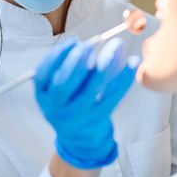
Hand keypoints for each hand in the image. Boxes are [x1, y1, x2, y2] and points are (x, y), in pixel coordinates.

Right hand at [34, 38, 138, 168]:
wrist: (77, 136)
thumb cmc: (67, 100)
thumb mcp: (56, 86)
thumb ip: (68, 65)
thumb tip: (92, 42)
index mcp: (43, 95)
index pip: (43, 74)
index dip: (57, 56)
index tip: (73, 41)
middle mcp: (57, 106)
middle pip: (65, 83)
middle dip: (77, 60)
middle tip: (90, 44)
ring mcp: (78, 113)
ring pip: (91, 89)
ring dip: (105, 64)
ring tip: (115, 45)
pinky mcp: (98, 116)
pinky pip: (112, 95)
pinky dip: (124, 78)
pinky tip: (133, 62)